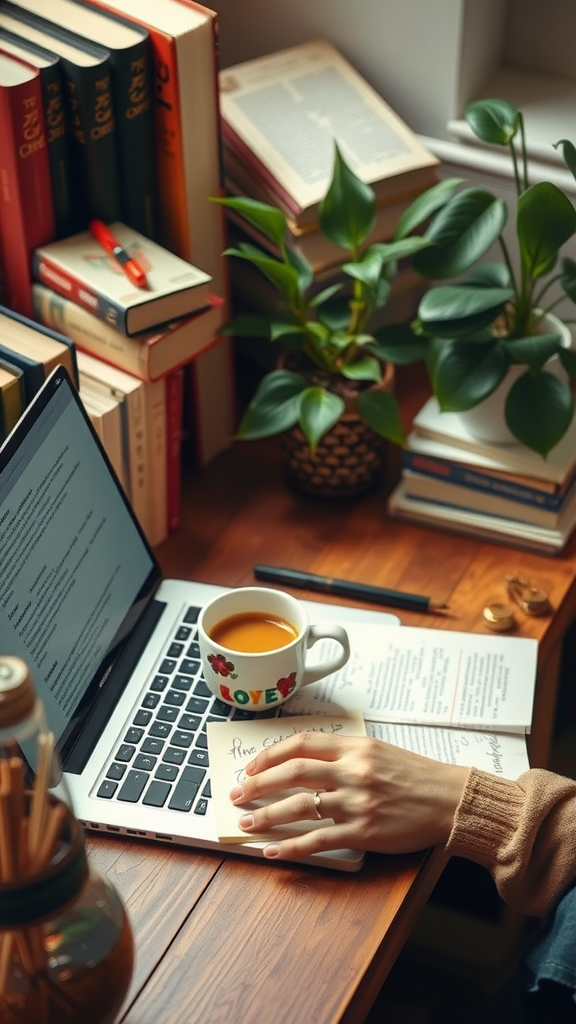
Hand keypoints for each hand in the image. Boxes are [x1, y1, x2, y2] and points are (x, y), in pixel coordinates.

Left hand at [229, 732, 468, 859]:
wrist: (450, 800)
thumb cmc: (415, 776)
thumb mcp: (379, 751)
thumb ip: (344, 754)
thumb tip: (303, 761)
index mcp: (355, 746)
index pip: (301, 743)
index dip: (270, 755)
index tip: (250, 766)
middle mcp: (353, 771)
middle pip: (293, 773)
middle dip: (257, 784)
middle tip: (236, 794)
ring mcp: (357, 803)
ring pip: (299, 807)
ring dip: (267, 816)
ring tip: (246, 824)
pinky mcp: (364, 832)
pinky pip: (319, 840)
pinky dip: (291, 847)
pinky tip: (273, 851)